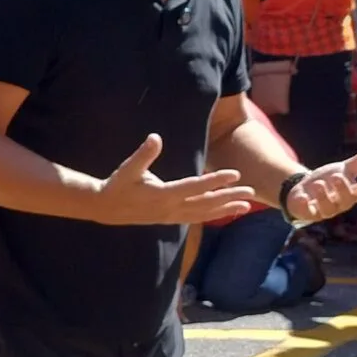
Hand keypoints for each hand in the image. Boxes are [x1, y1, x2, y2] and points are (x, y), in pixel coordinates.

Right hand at [93, 134, 253, 226]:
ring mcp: (171, 216)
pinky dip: (212, 214)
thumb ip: (144, 154)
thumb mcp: (128, 168)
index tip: (235, 174)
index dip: (216, 180)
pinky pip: (196, 217)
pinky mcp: (170, 219)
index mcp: (163, 195)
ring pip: (204, 214)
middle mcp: (170, 208)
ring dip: (225, 209)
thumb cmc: (117, 185)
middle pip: (206, 203)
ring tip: (246, 206)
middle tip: (251, 191)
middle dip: (229, 197)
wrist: (106, 208)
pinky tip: (224, 211)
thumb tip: (155, 137)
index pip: (195, 187)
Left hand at [284, 144, 356, 224]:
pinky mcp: (307, 213)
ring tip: (318, 184)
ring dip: (323, 197)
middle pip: (346, 202)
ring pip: (327, 209)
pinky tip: (303, 197)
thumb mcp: (345, 168)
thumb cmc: (329, 181)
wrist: (305, 190)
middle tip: (336, 176)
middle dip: (342, 190)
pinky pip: (307, 213)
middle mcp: (340, 204)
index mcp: (351, 193)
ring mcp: (323, 210)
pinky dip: (304, 206)